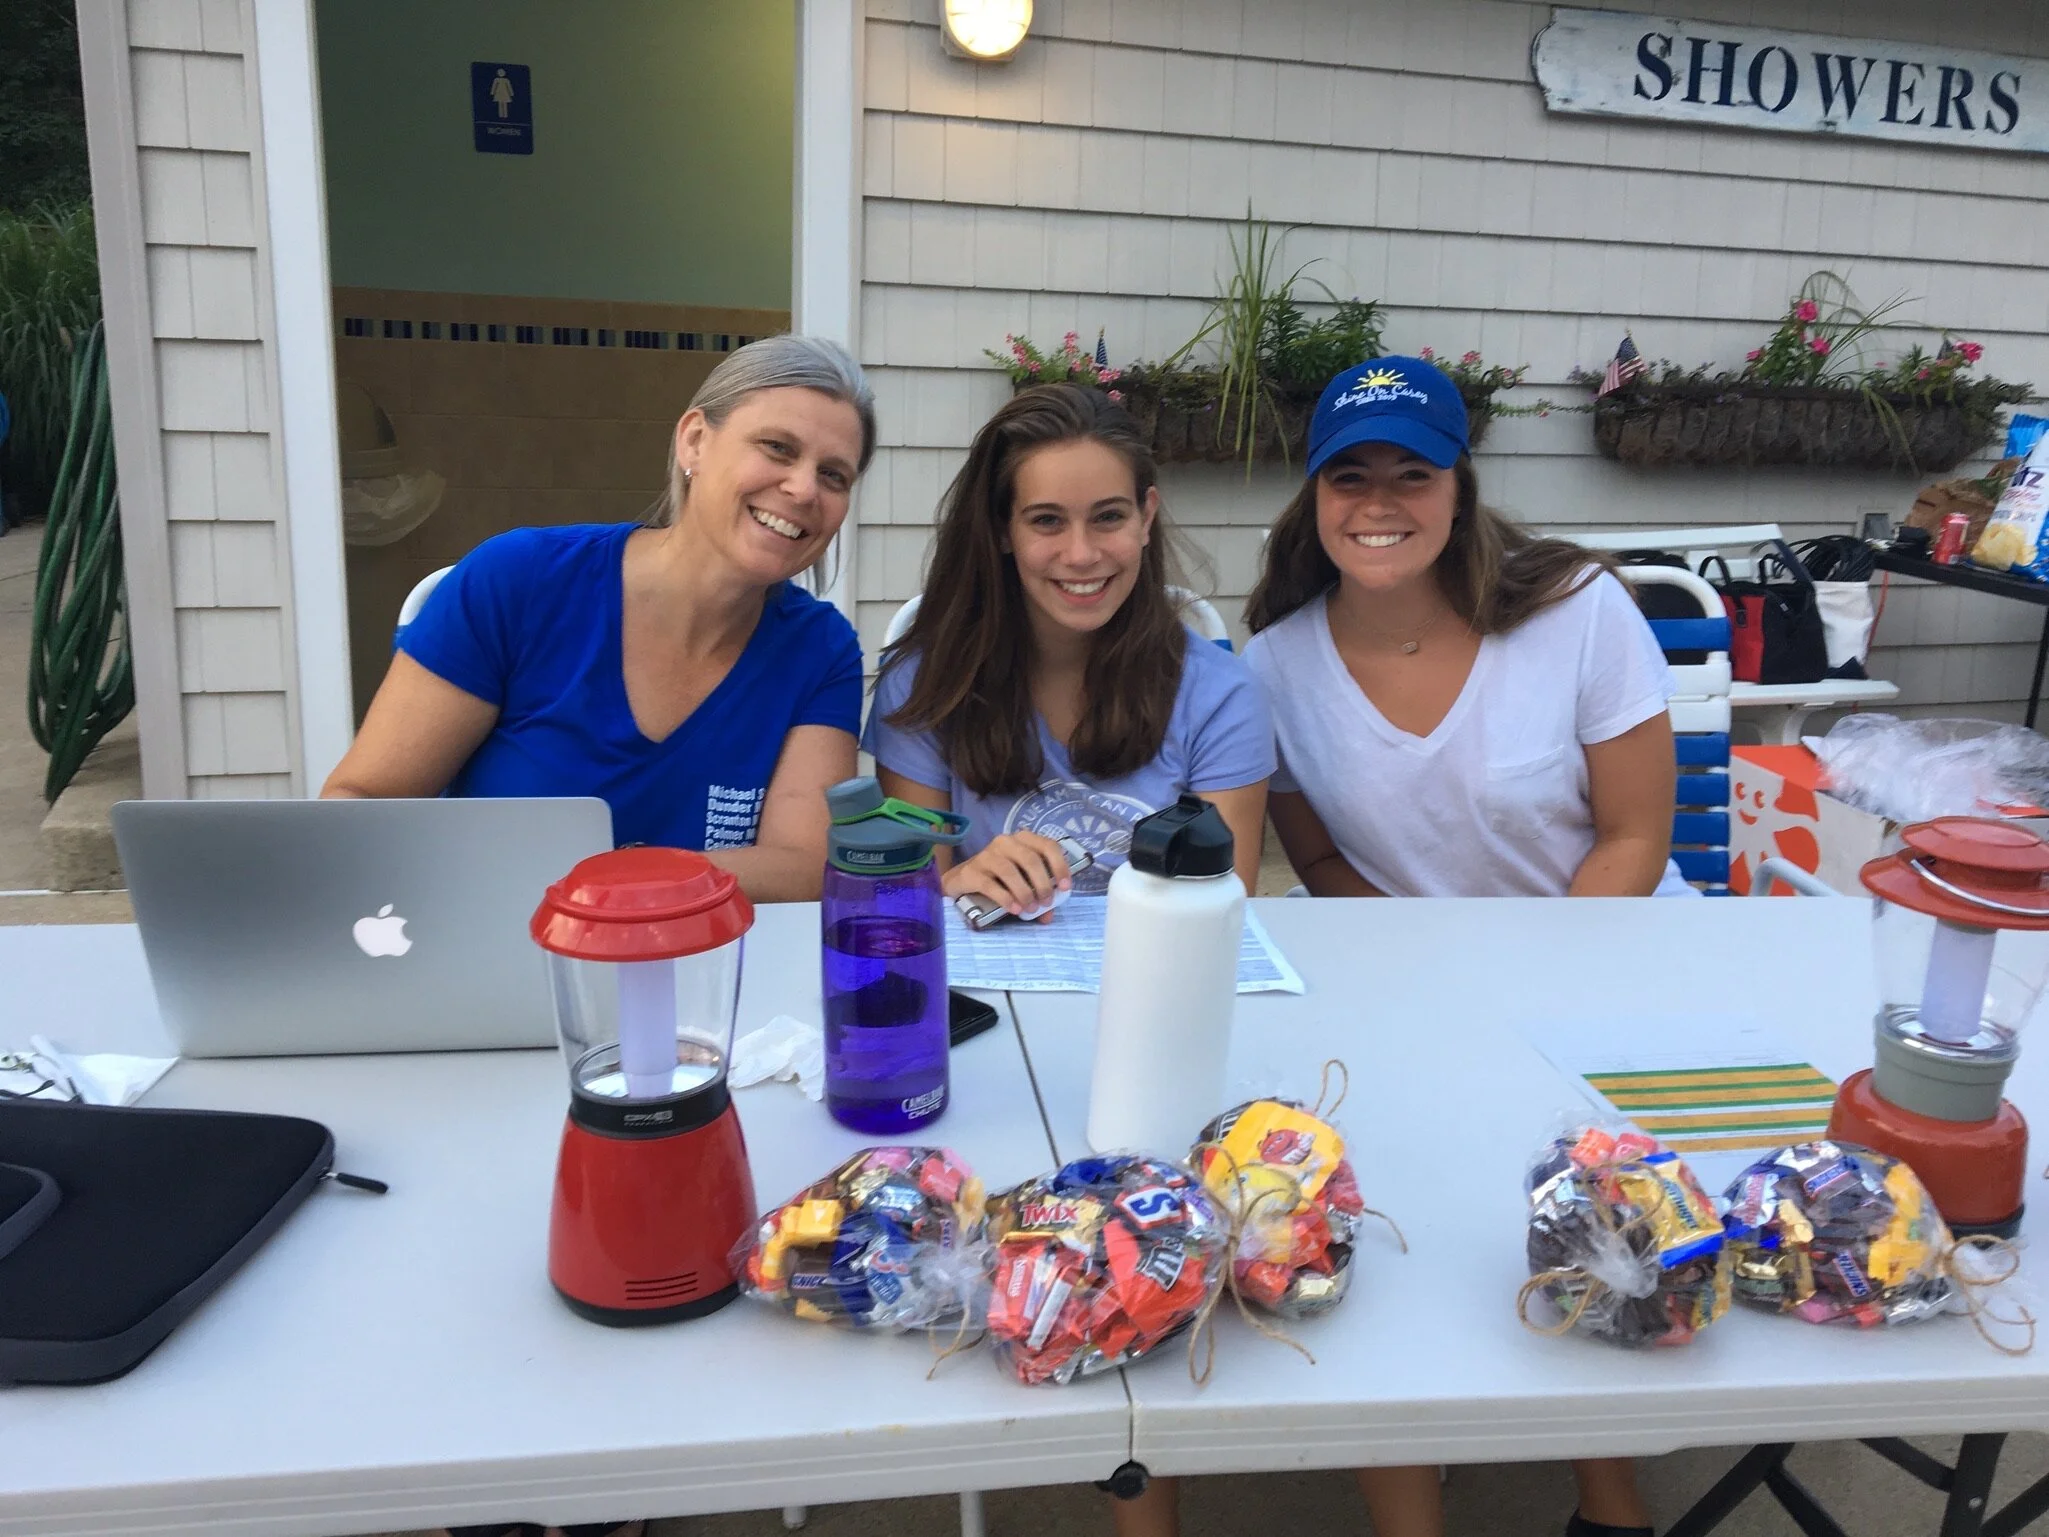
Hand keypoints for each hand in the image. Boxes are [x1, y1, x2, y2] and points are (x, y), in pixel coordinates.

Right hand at [943, 831, 1072, 919]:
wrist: (963, 880)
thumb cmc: (1000, 879)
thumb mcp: (1022, 883)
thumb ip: (1038, 895)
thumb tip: (1049, 915)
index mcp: (1023, 840)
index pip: (1048, 846)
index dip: (1060, 866)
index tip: (1065, 887)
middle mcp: (1005, 842)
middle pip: (1030, 860)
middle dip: (1042, 884)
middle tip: (1046, 903)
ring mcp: (986, 855)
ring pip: (1010, 871)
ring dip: (1024, 892)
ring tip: (1030, 909)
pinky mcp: (971, 871)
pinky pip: (990, 884)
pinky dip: (1005, 898)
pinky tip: (1014, 909)